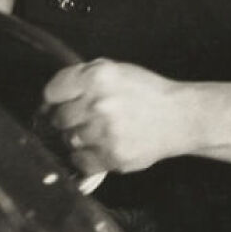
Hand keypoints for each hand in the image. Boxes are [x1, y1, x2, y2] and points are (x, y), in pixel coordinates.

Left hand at [43, 59, 190, 174]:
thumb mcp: (117, 70)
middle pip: (58, 118)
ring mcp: (105, 131)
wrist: (179, 116)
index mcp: (98, 76)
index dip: (54, 98)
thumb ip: (84, 78)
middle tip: (84, 117)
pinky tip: (101, 146)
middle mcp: (99, 102)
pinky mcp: (112, 156)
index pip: (53, 90)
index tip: (57, 103)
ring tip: (97, 131)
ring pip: (68, 140)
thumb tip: (51, 97)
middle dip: (68, 118)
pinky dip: (85, 156)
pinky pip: (80, 161)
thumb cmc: (147, 93)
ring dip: (78, 137)